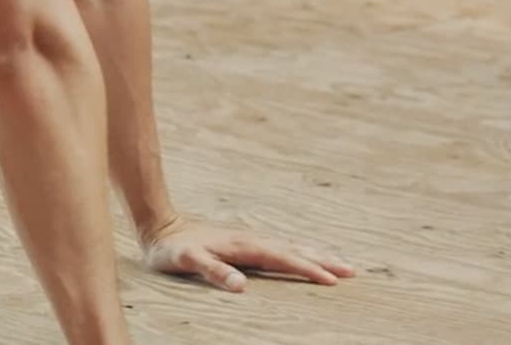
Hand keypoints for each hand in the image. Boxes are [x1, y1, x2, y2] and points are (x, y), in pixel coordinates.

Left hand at [140, 214, 356, 291]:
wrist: (159, 225)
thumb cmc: (170, 248)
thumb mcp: (186, 261)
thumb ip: (212, 270)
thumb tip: (241, 286)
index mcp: (243, 245)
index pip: (282, 258)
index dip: (307, 269)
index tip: (331, 279)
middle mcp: (251, 240)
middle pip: (294, 250)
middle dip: (323, 260)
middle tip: (351, 272)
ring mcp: (249, 239)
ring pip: (290, 247)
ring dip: (316, 255)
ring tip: (341, 263)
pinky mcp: (244, 243)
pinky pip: (280, 248)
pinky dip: (299, 252)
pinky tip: (305, 256)